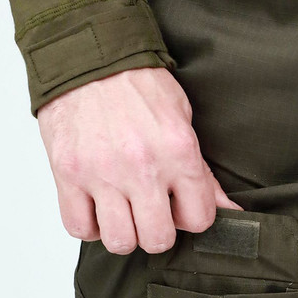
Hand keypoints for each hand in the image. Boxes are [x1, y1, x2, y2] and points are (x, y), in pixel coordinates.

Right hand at [37, 67, 242, 254]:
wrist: (88, 56)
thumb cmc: (137, 85)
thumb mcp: (182, 120)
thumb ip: (202, 173)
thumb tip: (230, 211)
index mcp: (178, 152)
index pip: (199, 219)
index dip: (190, 217)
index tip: (179, 206)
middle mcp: (142, 167)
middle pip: (157, 239)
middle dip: (157, 232)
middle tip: (150, 213)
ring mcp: (101, 173)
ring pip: (119, 241)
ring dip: (123, 233)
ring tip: (121, 212)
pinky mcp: (67, 174)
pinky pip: (78, 228)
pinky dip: (89, 225)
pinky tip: (96, 207)